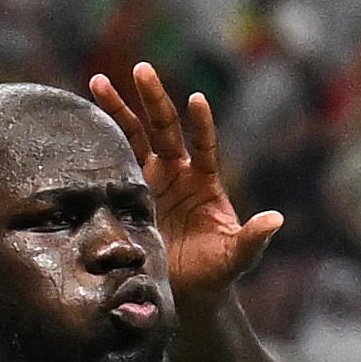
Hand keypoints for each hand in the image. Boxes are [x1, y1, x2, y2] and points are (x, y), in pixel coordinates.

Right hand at [90, 62, 283, 299]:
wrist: (187, 291)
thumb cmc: (216, 272)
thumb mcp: (237, 256)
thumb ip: (253, 239)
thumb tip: (275, 220)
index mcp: (206, 182)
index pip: (204, 144)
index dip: (201, 124)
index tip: (196, 99)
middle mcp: (179, 173)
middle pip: (165, 128)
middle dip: (154, 99)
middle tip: (141, 69)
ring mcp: (153, 181)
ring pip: (135, 137)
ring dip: (118, 110)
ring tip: (98, 81)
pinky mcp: (130, 194)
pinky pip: (116, 162)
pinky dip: (103, 141)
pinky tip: (85, 120)